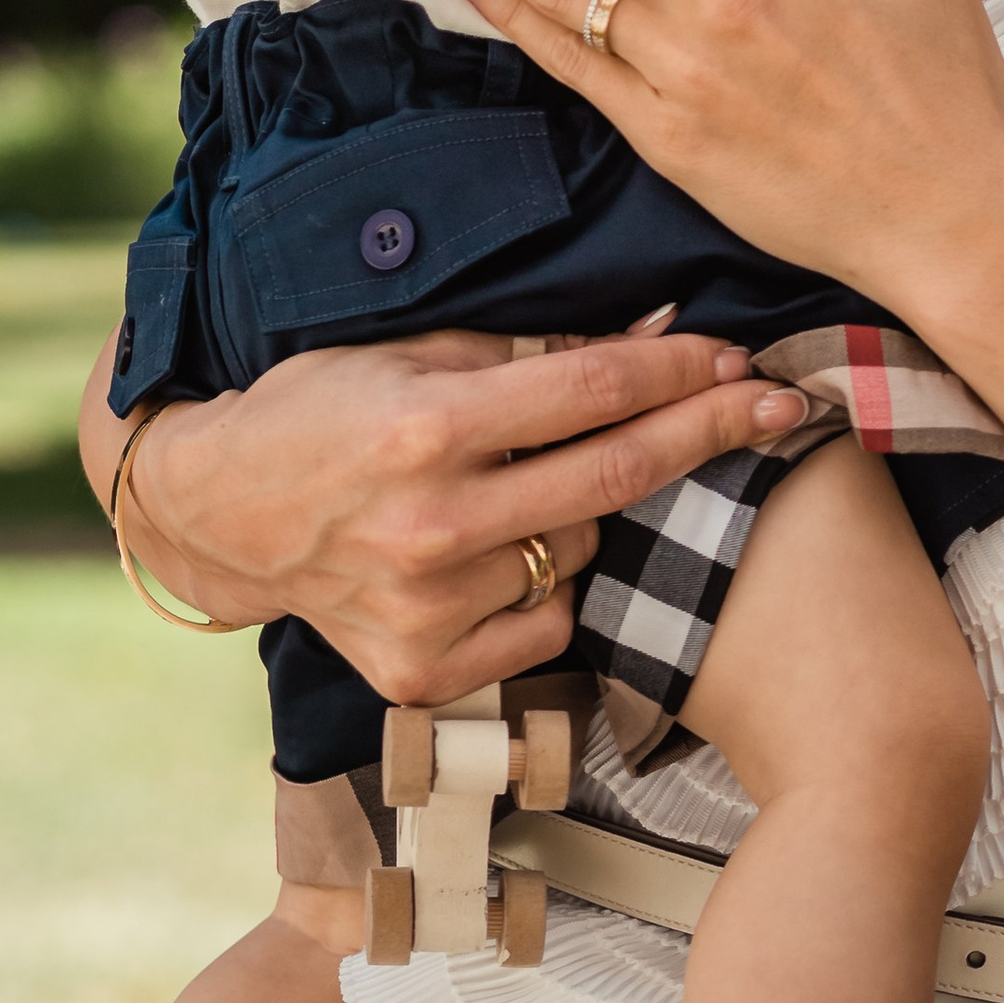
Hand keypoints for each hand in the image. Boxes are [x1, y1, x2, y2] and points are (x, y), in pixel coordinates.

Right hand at [97, 318, 811, 701]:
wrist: (221, 515)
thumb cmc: (322, 409)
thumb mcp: (414, 352)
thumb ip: (535, 352)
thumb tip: (659, 330)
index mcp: (430, 428)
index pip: (595, 391)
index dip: (681, 368)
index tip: (742, 357)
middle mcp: (434, 524)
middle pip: (619, 473)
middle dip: (715, 429)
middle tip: (782, 404)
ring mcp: (431, 608)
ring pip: (583, 549)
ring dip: (595, 510)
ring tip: (545, 484)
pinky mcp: (426, 672)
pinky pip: (548, 623)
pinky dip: (549, 587)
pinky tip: (506, 554)